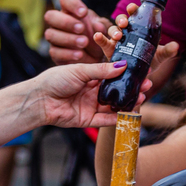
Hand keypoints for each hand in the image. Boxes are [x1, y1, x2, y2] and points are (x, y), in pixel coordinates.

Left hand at [29, 62, 153, 127]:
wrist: (39, 99)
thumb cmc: (55, 80)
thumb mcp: (80, 71)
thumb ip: (102, 70)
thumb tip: (123, 65)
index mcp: (89, 77)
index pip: (112, 75)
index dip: (126, 73)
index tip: (140, 70)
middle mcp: (92, 91)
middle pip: (116, 90)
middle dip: (131, 88)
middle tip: (146, 84)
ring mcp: (91, 106)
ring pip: (113, 105)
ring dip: (128, 102)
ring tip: (141, 96)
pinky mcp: (88, 120)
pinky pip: (105, 120)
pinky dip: (117, 117)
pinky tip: (129, 112)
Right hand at [44, 0, 110, 63]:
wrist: (98, 57)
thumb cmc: (99, 37)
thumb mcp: (105, 30)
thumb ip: (103, 26)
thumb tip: (98, 25)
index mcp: (70, 11)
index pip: (65, 0)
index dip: (72, 4)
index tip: (84, 12)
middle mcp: (58, 22)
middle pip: (50, 16)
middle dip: (65, 22)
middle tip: (81, 28)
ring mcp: (54, 38)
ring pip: (50, 34)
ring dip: (68, 38)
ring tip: (84, 43)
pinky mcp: (55, 53)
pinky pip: (55, 52)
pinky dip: (68, 53)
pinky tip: (80, 54)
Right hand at [93, 4, 179, 72]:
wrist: (141, 77)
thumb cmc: (149, 61)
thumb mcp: (160, 56)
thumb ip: (167, 51)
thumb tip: (176, 46)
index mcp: (139, 29)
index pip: (135, 15)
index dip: (133, 9)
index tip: (133, 7)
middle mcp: (127, 32)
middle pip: (122, 20)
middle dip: (122, 19)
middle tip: (126, 23)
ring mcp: (117, 41)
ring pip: (113, 30)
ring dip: (114, 30)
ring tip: (119, 36)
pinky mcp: (110, 50)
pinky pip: (103, 42)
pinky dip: (100, 38)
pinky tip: (97, 36)